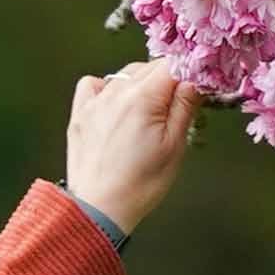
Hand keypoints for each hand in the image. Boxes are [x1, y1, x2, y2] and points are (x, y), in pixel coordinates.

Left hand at [65, 60, 193, 232]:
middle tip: (176, 107)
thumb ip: (185, 106)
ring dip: (141, 85)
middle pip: (150, 67)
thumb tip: (195, 79)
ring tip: (148, 113)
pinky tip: (116, 105)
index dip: (188, 73)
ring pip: (125, 74)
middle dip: (168, 80)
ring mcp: (95, 101)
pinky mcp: (80, 113)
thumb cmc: (140, 184)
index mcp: (143, 98)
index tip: (195, 87)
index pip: (172, 65)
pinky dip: (106, 88)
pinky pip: (93, 84)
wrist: (99, 209)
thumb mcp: (174, 147)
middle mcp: (116, 92)